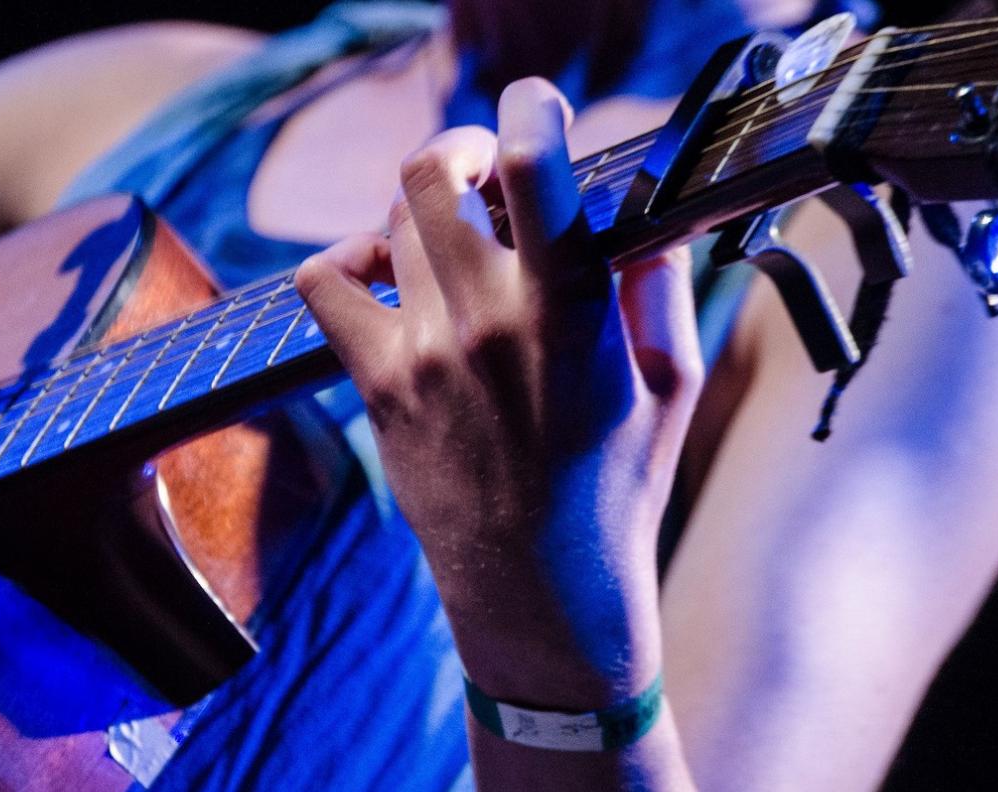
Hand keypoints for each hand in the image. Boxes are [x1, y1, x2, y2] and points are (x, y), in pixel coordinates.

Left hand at [295, 78, 702, 708]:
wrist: (538, 587)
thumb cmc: (615, 488)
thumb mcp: (671, 384)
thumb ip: (656, 284)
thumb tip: (641, 212)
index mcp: (569, 314)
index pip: (535, 172)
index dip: (531, 112)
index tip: (536, 105)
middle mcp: (484, 321)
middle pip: (435, 174)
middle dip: (464, 147)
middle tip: (487, 166)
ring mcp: (419, 351)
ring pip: (391, 219)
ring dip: (425, 207)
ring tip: (455, 233)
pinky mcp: (377, 381)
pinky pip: (326, 281)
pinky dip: (350, 259)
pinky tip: (387, 274)